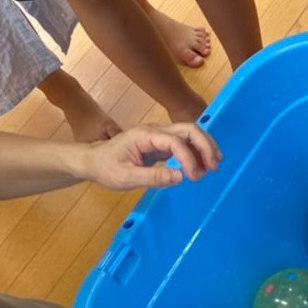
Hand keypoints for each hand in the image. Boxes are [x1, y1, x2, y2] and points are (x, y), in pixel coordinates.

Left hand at [78, 123, 222, 189]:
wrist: (93, 160)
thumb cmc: (106, 168)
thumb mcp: (125, 178)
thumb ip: (152, 178)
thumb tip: (180, 177)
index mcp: (144, 135)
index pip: (175, 141)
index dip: (188, 158)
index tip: (194, 177)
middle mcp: (155, 130)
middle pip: (189, 129)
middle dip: (205, 145)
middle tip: (214, 166)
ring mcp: (159, 135)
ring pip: (189, 133)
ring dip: (204, 147)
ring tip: (213, 167)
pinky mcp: (161, 143)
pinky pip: (184, 142)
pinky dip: (196, 152)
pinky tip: (202, 165)